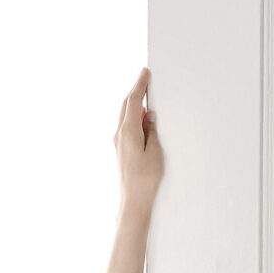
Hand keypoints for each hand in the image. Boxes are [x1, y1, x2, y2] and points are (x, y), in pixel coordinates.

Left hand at [116, 66, 162, 207]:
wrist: (133, 201)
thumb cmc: (146, 179)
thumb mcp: (155, 151)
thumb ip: (152, 130)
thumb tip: (149, 116)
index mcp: (127, 132)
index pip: (133, 101)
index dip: (139, 85)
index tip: (145, 71)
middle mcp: (119, 135)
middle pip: (126, 106)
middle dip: (136, 90)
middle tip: (146, 77)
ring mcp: (118, 143)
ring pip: (126, 116)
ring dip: (135, 103)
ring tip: (147, 94)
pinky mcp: (121, 149)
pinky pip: (127, 126)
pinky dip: (135, 116)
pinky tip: (143, 117)